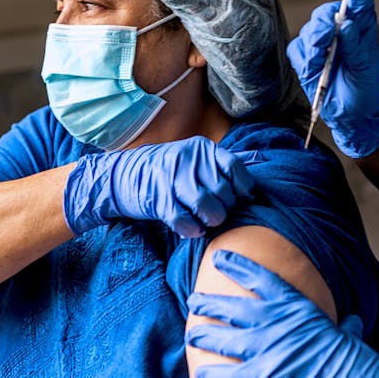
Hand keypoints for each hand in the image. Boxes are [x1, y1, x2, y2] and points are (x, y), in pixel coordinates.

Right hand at [63, 136, 253, 237]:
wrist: (122, 175)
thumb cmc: (167, 171)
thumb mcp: (193, 158)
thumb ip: (220, 165)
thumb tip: (255, 174)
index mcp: (202, 148)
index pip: (235, 168)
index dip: (243, 188)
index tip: (243, 199)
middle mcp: (189, 160)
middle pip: (223, 191)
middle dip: (226, 208)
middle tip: (219, 213)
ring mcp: (172, 179)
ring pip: (207, 206)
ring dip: (212, 220)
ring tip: (208, 221)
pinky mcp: (159, 199)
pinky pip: (185, 221)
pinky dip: (192, 229)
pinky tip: (192, 228)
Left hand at [185, 250, 378, 376]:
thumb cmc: (354, 362)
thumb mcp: (349, 337)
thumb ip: (345, 327)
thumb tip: (354, 323)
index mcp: (297, 308)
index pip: (261, 279)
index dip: (238, 266)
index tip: (219, 258)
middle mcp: (275, 324)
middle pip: (233, 307)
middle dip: (210, 303)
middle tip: (194, 300)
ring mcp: (264, 352)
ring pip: (223, 340)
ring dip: (204, 337)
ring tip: (192, 335)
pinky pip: (226, 375)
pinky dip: (212, 374)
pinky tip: (200, 372)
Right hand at [287, 0, 378, 157]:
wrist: (351, 115)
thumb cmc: (365, 90)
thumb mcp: (366, 69)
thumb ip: (357, 47)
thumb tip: (347, 24)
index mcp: (363, 26)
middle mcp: (342, 29)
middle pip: (326, 12)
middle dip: (322, 27)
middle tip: (324, 45)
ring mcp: (322, 42)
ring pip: (309, 29)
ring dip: (313, 47)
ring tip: (321, 66)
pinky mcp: (306, 56)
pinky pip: (297, 48)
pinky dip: (304, 59)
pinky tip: (314, 71)